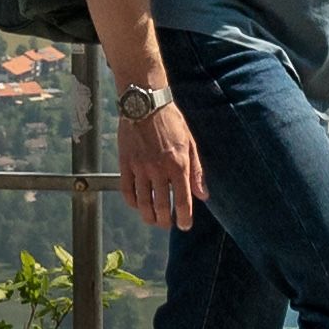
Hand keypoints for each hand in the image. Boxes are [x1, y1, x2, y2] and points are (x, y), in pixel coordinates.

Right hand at [117, 98, 204, 234]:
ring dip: (149, 216)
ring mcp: (140, 168)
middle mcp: (159, 170)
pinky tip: (138, 205)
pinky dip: (132, 202)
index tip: (184, 226)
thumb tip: (203, 195)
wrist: (145, 103)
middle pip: (161, 206)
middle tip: (167, 224)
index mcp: (178, 165)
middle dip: (165, 221)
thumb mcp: (190, 143)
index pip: (182, 200)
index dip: (184, 218)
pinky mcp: (125, 163)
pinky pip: (127, 190)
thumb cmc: (171, 121)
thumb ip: (196, 171)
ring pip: (143, 202)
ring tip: (153, 220)